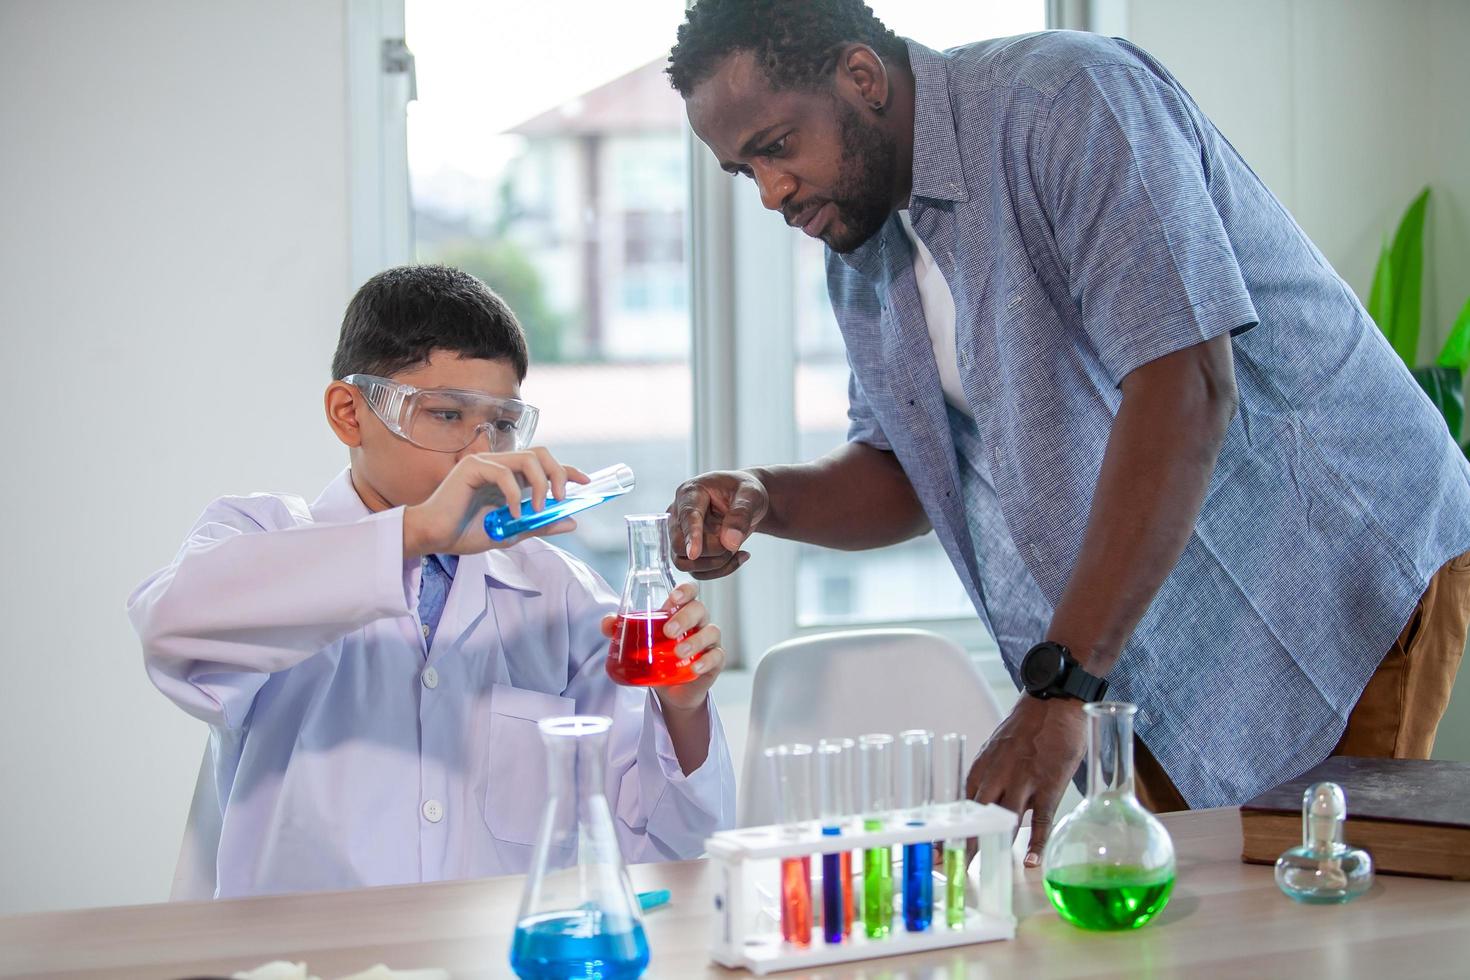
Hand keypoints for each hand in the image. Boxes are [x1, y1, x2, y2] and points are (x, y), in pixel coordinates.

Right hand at [402, 448, 588, 556]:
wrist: (434, 538)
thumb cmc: (466, 533)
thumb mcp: (512, 532)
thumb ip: (540, 525)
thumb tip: (572, 522)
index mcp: (510, 477)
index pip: (545, 464)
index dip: (568, 470)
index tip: (586, 482)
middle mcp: (500, 465)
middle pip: (541, 453)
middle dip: (559, 472)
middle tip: (563, 498)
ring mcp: (485, 463)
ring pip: (527, 458)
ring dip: (541, 484)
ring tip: (539, 509)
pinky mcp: (472, 467)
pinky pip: (503, 473)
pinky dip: (514, 495)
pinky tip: (512, 515)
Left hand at [600, 583, 724, 711]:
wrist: (670, 690)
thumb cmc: (658, 656)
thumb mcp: (639, 642)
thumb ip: (622, 630)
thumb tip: (608, 623)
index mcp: (680, 611)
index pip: (690, 591)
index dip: (685, 590)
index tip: (673, 598)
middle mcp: (698, 622)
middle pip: (699, 609)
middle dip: (685, 617)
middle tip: (669, 631)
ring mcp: (708, 641)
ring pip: (711, 631)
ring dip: (695, 640)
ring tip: (678, 652)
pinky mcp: (714, 662)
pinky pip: (717, 656)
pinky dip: (707, 661)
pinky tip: (695, 668)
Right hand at [668, 470, 768, 578]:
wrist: (745, 501)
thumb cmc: (744, 490)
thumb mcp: (751, 495)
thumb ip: (741, 515)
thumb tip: (729, 541)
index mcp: (690, 493)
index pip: (686, 517)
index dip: (691, 535)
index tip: (694, 553)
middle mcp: (678, 514)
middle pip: (679, 545)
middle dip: (710, 552)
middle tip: (734, 544)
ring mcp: (681, 534)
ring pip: (685, 563)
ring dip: (715, 564)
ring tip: (737, 548)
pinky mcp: (688, 551)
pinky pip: (697, 571)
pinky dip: (720, 570)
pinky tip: (739, 556)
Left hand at [967, 696, 1086, 867]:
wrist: (1052, 703)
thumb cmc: (1026, 729)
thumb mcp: (998, 750)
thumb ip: (990, 777)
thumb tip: (984, 802)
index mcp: (981, 768)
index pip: (961, 805)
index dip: (951, 829)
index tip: (940, 850)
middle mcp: (997, 776)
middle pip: (976, 816)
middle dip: (963, 843)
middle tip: (952, 867)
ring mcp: (1023, 782)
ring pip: (1004, 820)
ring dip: (994, 846)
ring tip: (984, 871)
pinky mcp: (1048, 786)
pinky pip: (1041, 820)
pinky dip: (1036, 842)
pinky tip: (1031, 861)